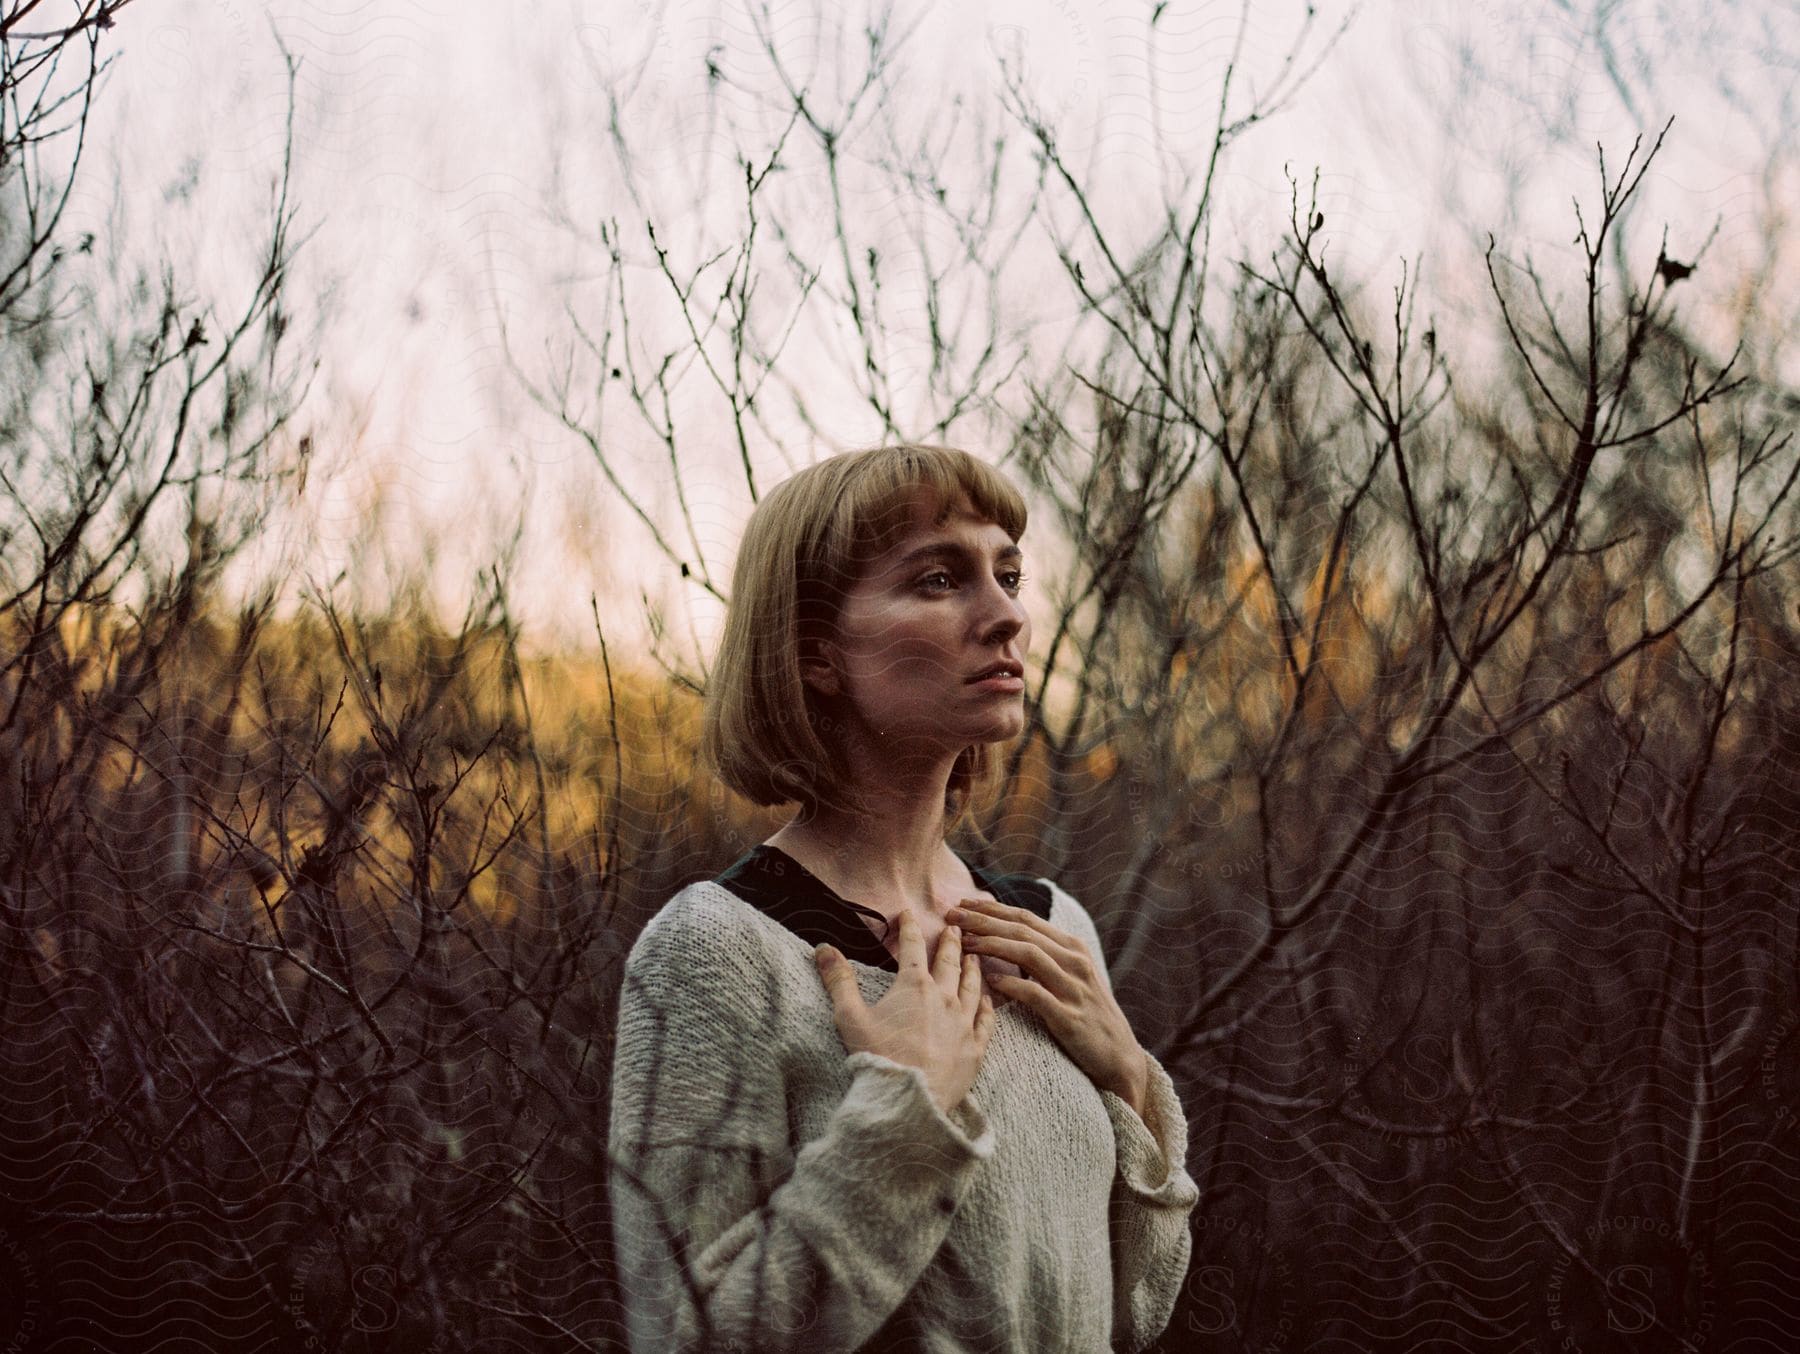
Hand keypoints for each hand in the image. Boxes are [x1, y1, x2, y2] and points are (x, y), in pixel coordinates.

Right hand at [815, 910, 996, 1115]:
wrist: (908, 1100)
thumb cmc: (877, 1057)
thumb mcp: (849, 1016)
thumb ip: (838, 979)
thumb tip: (823, 948)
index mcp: (914, 986)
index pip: (912, 947)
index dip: (909, 927)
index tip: (908, 913)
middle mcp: (944, 998)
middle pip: (949, 962)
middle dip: (950, 942)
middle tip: (954, 928)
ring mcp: (963, 1022)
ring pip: (972, 986)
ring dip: (972, 968)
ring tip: (974, 956)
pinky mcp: (975, 1048)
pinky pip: (986, 1020)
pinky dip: (987, 1006)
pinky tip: (988, 1000)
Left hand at [944, 898, 1148, 1113]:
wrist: (1119, 1056)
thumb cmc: (1086, 1015)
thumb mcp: (1071, 977)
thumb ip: (1043, 956)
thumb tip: (1004, 937)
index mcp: (1072, 948)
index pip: (1026, 919)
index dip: (992, 909)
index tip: (963, 903)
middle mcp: (1074, 961)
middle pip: (1022, 931)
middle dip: (984, 920)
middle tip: (951, 914)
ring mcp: (1073, 988)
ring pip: (1029, 955)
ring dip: (992, 945)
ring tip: (963, 943)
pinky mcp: (1069, 1017)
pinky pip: (1036, 995)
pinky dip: (1011, 985)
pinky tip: (989, 982)